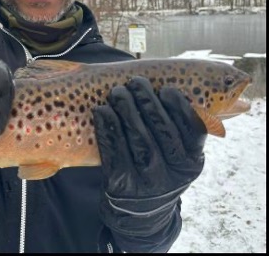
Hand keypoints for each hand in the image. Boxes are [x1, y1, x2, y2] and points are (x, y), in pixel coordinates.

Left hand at [93, 76, 206, 238]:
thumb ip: (179, 128)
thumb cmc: (160, 168)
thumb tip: (173, 84)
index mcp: (192, 162)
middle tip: (135, 83)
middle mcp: (174, 175)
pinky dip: (107, 128)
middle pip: (162, 132)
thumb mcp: (178, 155)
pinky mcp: (122, 185)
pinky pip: (114, 152)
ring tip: (117, 92)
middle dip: (148, 103)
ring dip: (126, 111)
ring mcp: (148, 182)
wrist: (141, 213)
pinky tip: (102, 110)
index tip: (166, 89)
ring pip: (138, 141)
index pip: (192, 130)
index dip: (179, 107)